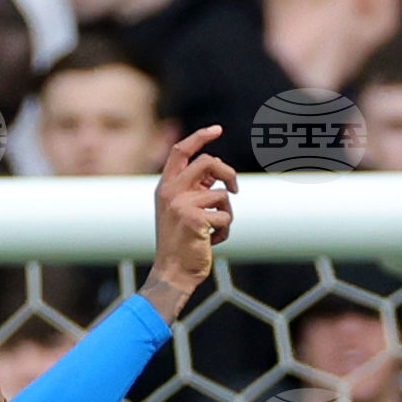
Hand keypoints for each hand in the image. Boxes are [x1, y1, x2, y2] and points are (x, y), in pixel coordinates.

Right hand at [144, 124, 236, 318]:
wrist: (173, 272)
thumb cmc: (181, 243)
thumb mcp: (181, 210)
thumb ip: (195, 189)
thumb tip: (220, 175)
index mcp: (165, 185)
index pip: (181, 150)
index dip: (200, 136)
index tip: (217, 129)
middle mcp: (171, 190)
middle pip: (208, 162)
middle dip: (228, 173)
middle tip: (235, 189)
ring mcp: (182, 203)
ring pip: (222, 194)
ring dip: (226, 213)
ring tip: (213, 231)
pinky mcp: (195, 218)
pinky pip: (225, 216)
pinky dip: (225, 232)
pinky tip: (211, 242)